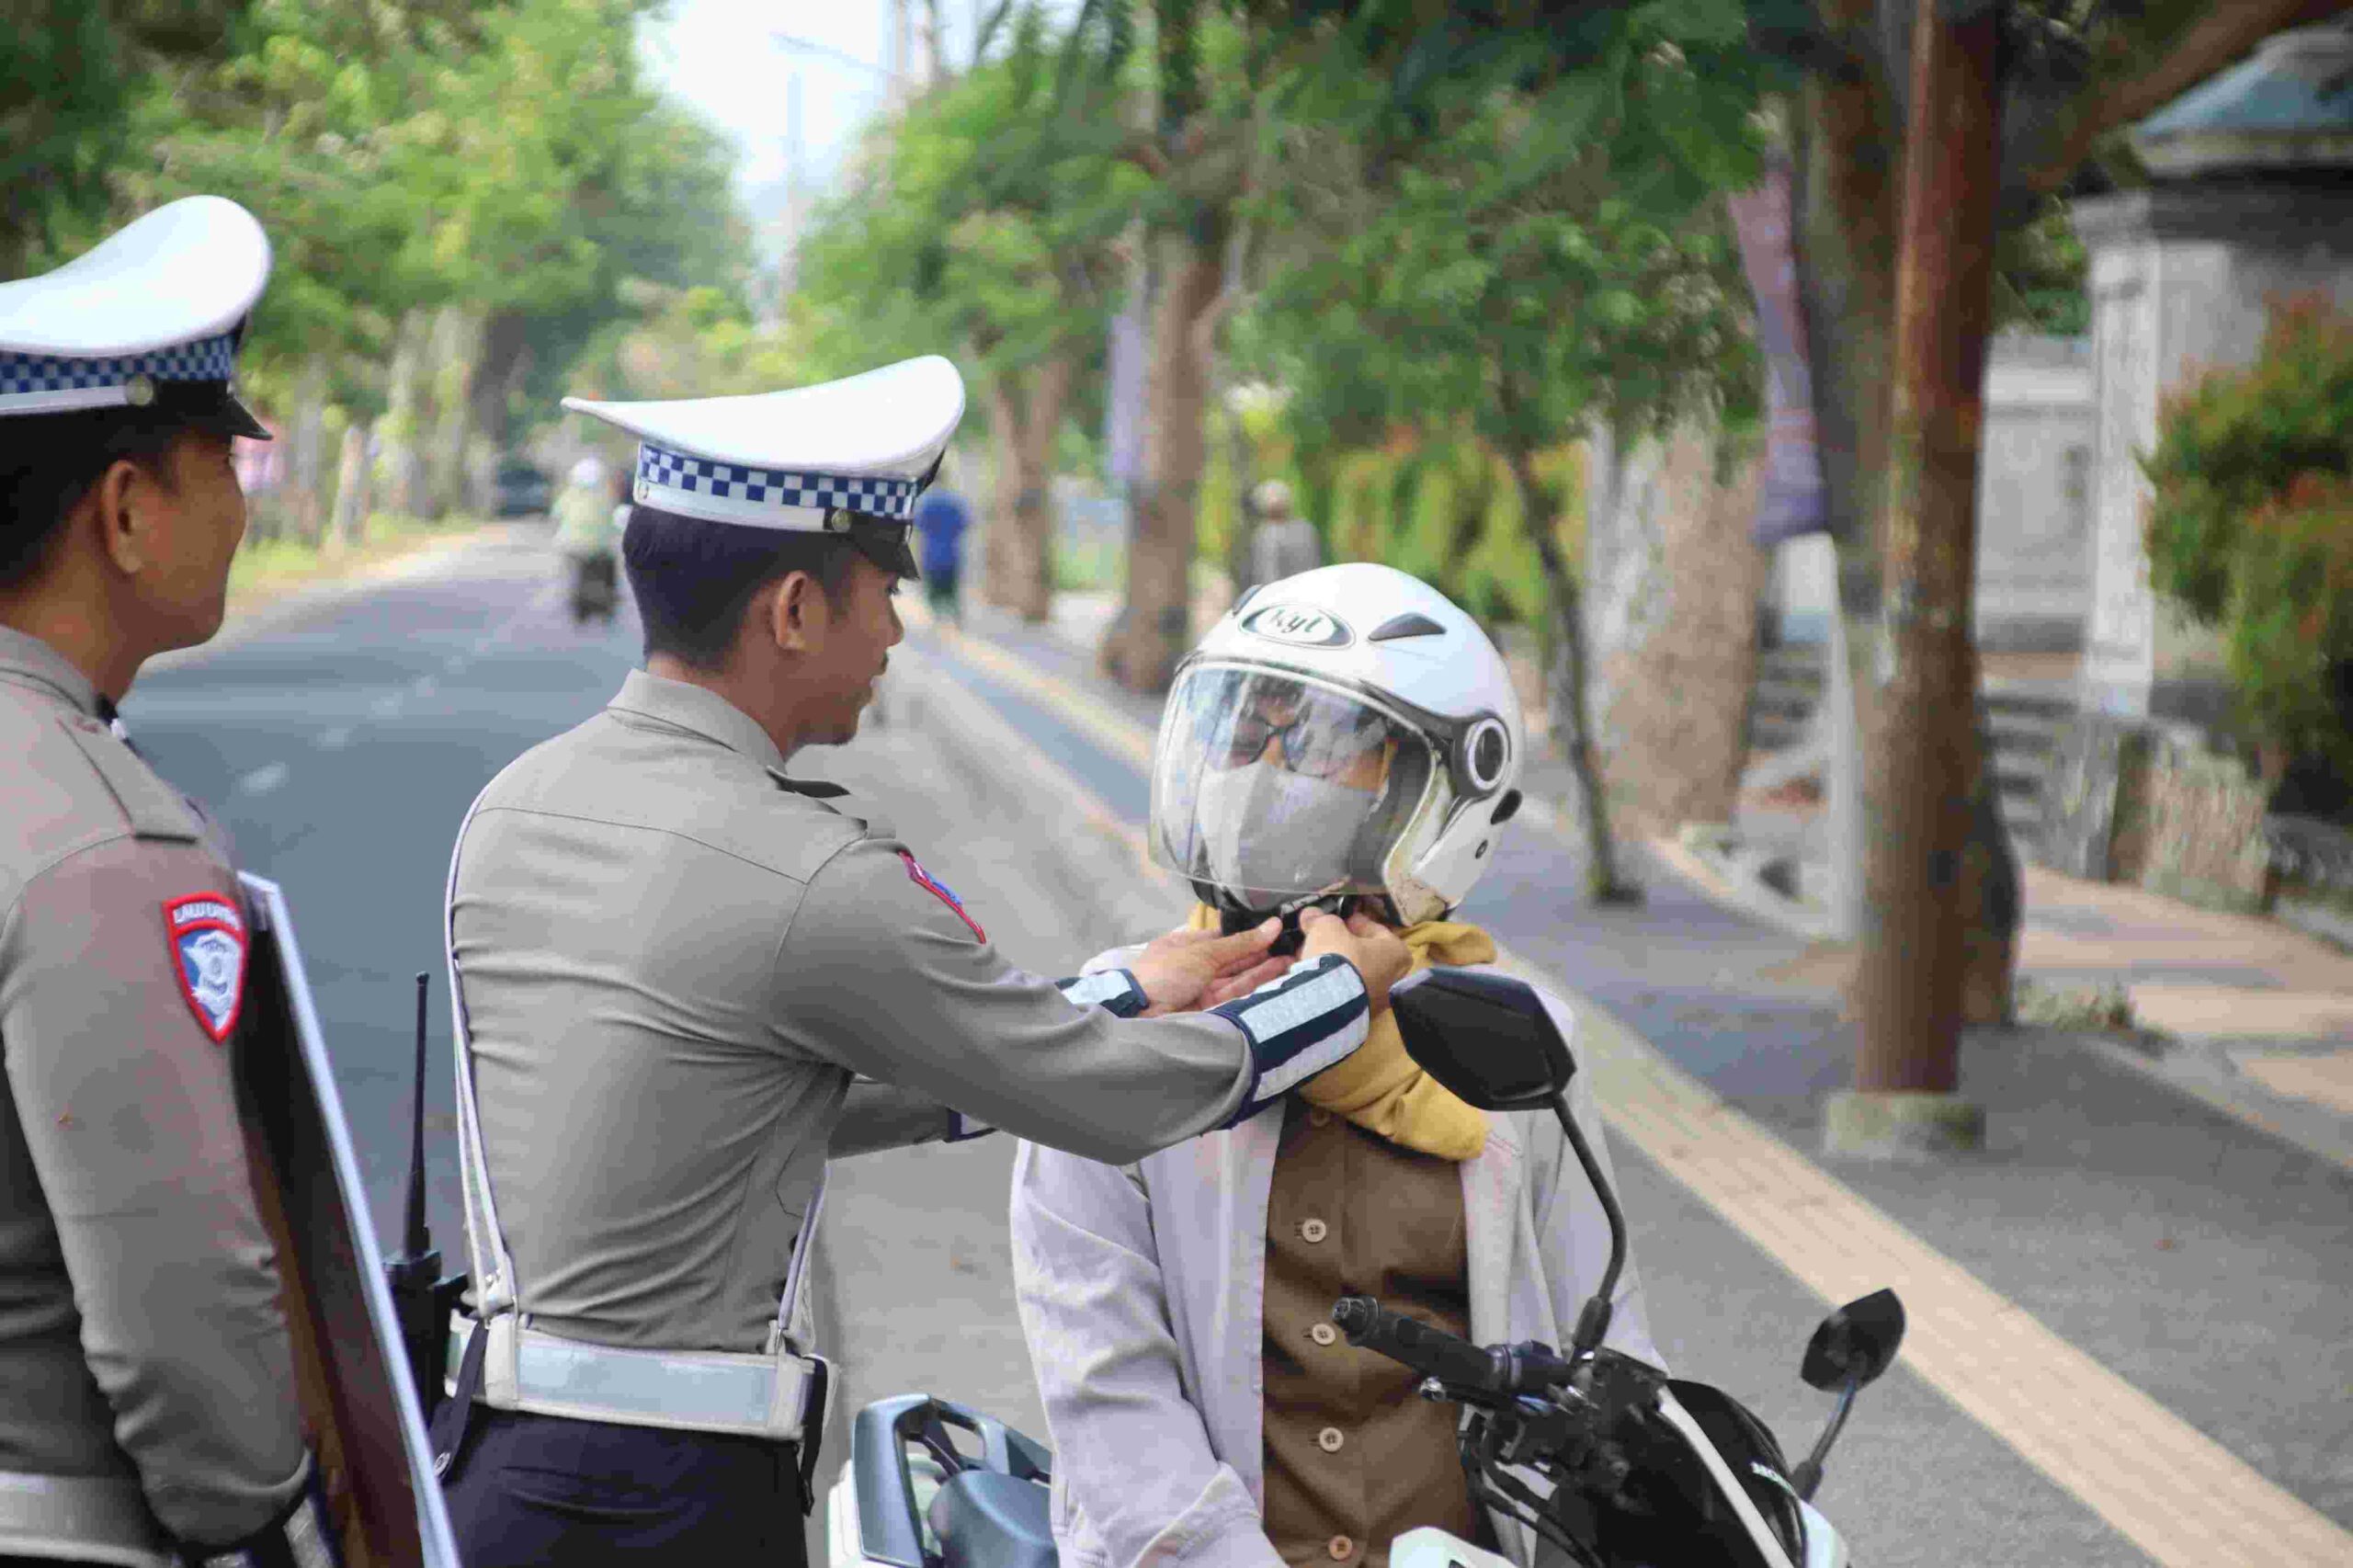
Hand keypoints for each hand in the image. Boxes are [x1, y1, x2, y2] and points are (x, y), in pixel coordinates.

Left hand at [1130, 919, 1283, 1015]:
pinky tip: (1276, 974)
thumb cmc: (1167, 972)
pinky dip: (1255, 984)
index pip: (1221, 938)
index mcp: (1184, 945)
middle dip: (1259, 952)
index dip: (1246, 935)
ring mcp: (1201, 988)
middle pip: (1231, 959)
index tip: (1273, 931)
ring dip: (1262, 968)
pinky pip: (1235, 993)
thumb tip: (1273, 925)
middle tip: (1291, 945)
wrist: (1142, 1013)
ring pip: (1237, 977)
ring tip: (1292, 958)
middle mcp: (1193, 966)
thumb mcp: (1204, 952)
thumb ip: (1241, 943)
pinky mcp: (1210, 1009)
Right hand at [1298, 908, 1411, 1012]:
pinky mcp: (1356, 1017)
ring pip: (1350, 975)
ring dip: (1331, 966)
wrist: (1329, 1003)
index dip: (1355, 922)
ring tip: (1307, 957)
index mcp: (1397, 953)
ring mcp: (1375, 1001)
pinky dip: (1326, 984)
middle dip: (1341, 945)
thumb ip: (1321, 919)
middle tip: (1321, 938)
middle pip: (1363, 955)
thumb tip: (1311, 915)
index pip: (1377, 931)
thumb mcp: (1327, 928)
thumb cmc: (1339, 957)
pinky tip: (1308, 976)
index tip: (1340, 920)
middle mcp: (1393, 979)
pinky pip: (1340, 993)